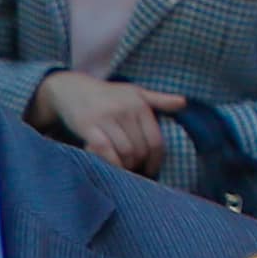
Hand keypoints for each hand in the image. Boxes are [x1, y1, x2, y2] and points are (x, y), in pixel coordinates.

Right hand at [40, 73, 176, 174]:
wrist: (72, 88)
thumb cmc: (108, 94)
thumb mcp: (134, 92)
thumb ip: (159, 100)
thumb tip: (184, 103)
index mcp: (139, 104)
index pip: (155, 141)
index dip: (155, 160)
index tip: (151, 169)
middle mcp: (125, 110)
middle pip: (140, 150)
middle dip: (138, 164)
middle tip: (133, 168)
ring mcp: (106, 118)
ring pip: (124, 152)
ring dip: (125, 165)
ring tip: (122, 166)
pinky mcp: (88, 126)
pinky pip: (105, 151)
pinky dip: (110, 162)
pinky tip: (110, 165)